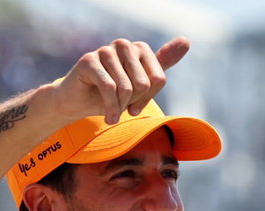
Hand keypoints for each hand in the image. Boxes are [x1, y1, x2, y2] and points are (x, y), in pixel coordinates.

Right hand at [54, 38, 190, 124]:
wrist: (78, 103)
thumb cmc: (111, 95)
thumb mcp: (141, 83)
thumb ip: (163, 63)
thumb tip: (186, 40)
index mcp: (139, 49)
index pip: (158, 79)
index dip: (148, 98)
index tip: (136, 103)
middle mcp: (123, 45)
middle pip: (144, 83)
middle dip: (133, 102)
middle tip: (122, 105)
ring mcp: (105, 51)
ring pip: (126, 88)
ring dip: (120, 107)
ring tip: (112, 109)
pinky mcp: (88, 60)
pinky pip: (109, 88)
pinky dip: (110, 108)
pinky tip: (108, 116)